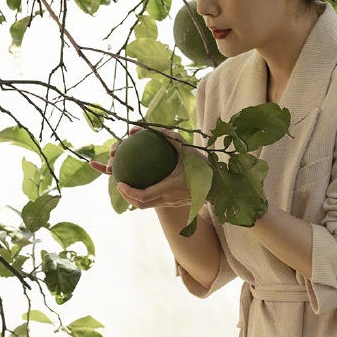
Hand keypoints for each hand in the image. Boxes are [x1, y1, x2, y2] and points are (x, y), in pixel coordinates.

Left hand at [89, 126, 208, 210]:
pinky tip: (141, 183)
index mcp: (170, 187)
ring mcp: (170, 203)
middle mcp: (168, 198)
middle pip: (141, 204)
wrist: (216, 186)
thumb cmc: (203, 168)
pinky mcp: (172, 203)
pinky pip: (153, 202)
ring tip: (126, 185)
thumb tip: (157, 130)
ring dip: (133, 197)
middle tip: (120, 183)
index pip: (144, 195)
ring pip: (146, 206)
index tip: (121, 182)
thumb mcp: (189, 152)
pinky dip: (143, 195)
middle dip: (127, 196)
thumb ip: (173, 140)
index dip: (130, 192)